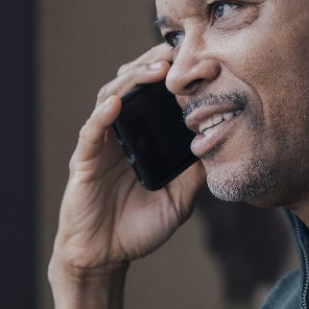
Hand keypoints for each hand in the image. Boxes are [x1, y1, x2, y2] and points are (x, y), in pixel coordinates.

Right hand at [49, 45, 206, 285]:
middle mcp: (122, 132)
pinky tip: (116, 103)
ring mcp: (102, 144)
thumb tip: (223, 144)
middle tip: (183, 52)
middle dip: (157, 64)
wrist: (105, 256)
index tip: (205, 63)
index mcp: (144, 136)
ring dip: (133, 80)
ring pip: (112, 97)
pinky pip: (92, 132)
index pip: (158, 94)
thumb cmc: (139, 227)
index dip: (177, 75)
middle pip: (134, 83)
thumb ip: (196, 173)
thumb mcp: (180, 199)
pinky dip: (103, 115)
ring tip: (157, 70)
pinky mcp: (85, 161)